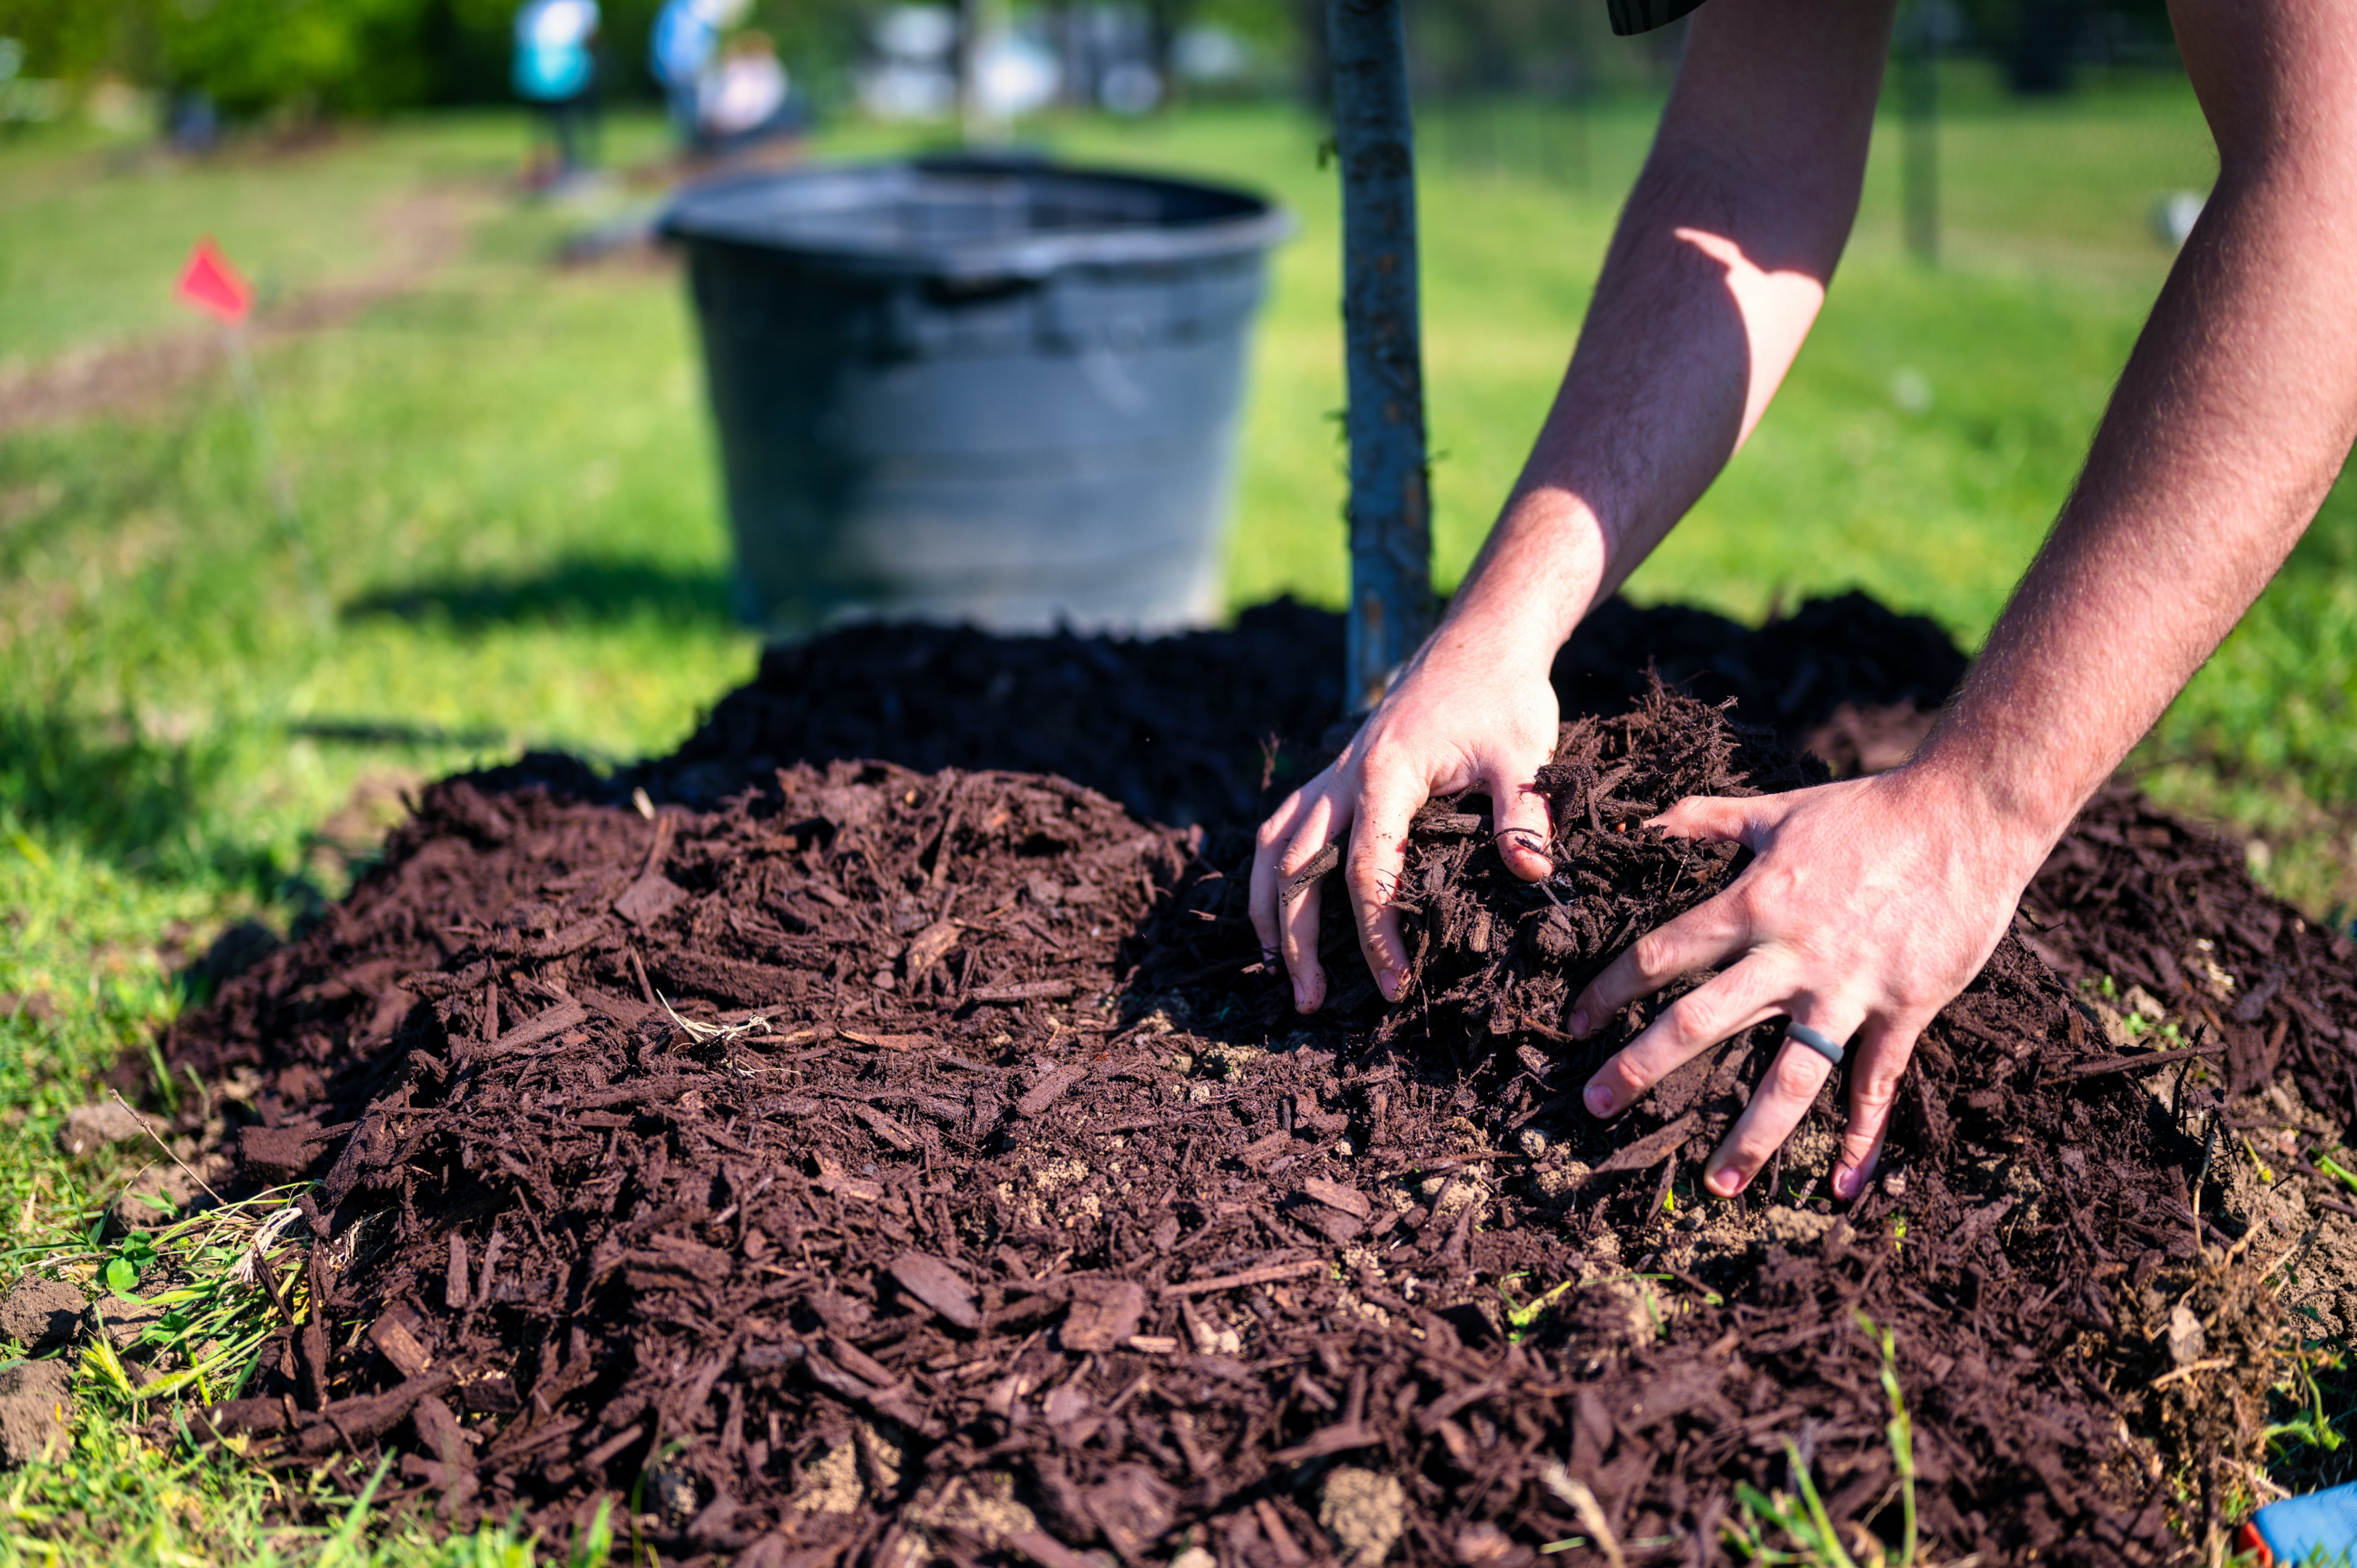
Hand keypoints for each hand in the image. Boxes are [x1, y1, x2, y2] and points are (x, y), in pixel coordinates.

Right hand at [1249, 629, 1560, 1012]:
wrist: (1481, 641)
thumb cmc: (1504, 696)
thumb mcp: (1525, 753)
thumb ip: (1525, 814)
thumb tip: (1530, 873)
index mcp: (1385, 775)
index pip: (1365, 870)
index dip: (1375, 934)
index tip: (1394, 984)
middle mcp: (1344, 775)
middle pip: (1296, 867)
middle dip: (1297, 939)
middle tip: (1310, 1002)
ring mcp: (1334, 773)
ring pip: (1274, 845)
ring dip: (1268, 909)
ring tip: (1275, 968)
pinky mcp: (1337, 773)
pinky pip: (1284, 824)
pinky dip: (1272, 871)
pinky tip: (1278, 908)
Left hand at [1570, 763, 2048, 1201]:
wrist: (1968, 814)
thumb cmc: (1869, 809)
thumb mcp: (1777, 808)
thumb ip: (1706, 819)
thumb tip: (1646, 822)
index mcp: (1752, 904)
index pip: (1660, 955)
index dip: (1610, 990)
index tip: (1575, 1022)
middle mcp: (1791, 956)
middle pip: (1699, 1022)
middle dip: (1642, 1067)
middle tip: (1596, 1106)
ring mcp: (1849, 990)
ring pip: (1788, 1077)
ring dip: (1751, 1135)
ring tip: (1719, 1185)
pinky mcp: (1905, 1009)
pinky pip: (1877, 1083)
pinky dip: (1862, 1136)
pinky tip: (1844, 1184)